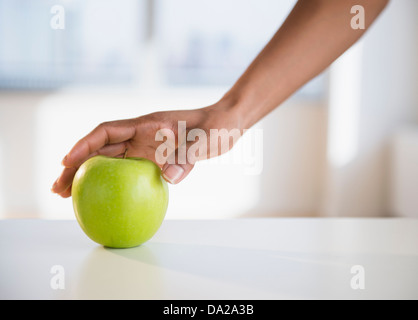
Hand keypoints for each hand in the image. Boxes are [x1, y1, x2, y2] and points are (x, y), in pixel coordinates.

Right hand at [51, 102, 240, 197]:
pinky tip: (105, 196)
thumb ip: (188, 156)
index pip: (107, 132)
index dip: (84, 145)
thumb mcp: (207, 140)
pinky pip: (127, 171)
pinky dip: (112, 182)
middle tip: (58, 189)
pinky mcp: (155, 158)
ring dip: (89, 176)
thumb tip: (169, 178)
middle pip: (101, 150)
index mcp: (148, 125)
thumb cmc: (218, 126)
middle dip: (77, 166)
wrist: (228, 123)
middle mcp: (142, 135)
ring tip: (69, 196)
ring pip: (110, 162)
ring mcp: (147, 147)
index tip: (66, 162)